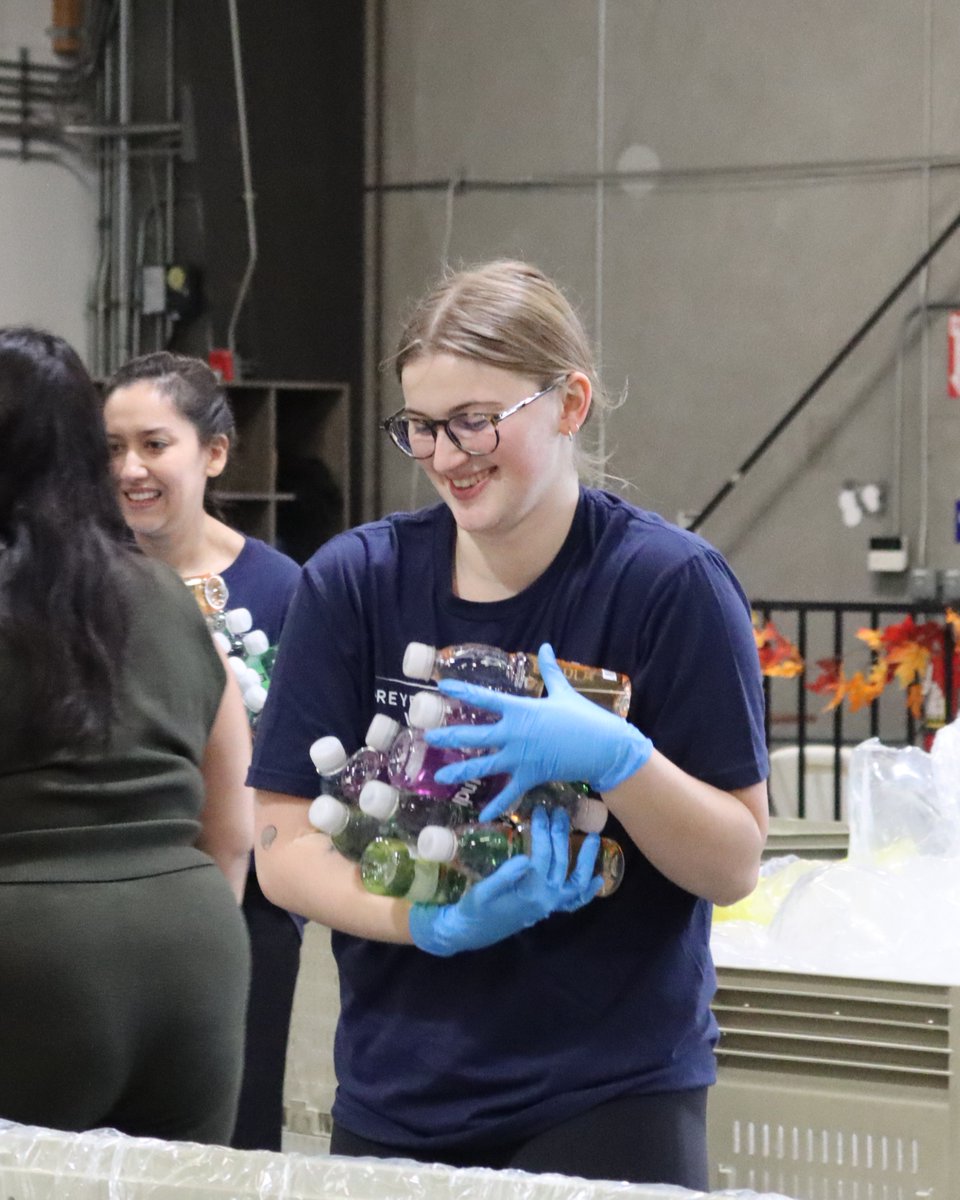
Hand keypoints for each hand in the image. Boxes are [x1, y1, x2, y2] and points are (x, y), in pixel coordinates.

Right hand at [408, 807, 601, 955]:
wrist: (471, 932)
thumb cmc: (474, 909)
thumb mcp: (482, 891)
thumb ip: (504, 876)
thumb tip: (526, 858)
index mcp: (528, 892)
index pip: (541, 855)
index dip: (542, 831)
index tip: (539, 811)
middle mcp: (545, 899)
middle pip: (560, 861)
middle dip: (560, 834)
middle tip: (559, 812)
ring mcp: (550, 905)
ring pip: (576, 882)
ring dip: (587, 860)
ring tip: (595, 837)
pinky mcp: (548, 909)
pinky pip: (574, 902)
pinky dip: (587, 892)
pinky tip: (598, 879)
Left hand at [424, 642, 652, 820]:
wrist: (603, 747)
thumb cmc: (584, 717)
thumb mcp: (564, 692)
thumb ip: (550, 671)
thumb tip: (546, 646)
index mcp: (520, 710)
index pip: (483, 698)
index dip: (461, 691)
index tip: (441, 687)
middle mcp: (514, 733)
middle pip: (474, 735)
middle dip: (449, 736)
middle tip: (428, 737)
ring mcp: (520, 756)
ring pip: (483, 765)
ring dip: (461, 771)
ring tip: (440, 778)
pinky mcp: (530, 775)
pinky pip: (509, 792)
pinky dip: (496, 805)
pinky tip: (482, 815)